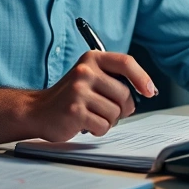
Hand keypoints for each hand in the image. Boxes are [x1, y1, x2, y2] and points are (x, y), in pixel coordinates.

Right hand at [25, 51, 156, 140]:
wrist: (38, 111)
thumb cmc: (70, 96)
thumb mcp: (90, 76)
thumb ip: (114, 78)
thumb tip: (147, 89)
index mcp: (91, 59)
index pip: (126, 62)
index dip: (142, 77)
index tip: (150, 91)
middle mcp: (85, 71)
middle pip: (125, 94)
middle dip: (123, 108)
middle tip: (108, 109)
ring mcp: (79, 91)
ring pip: (116, 112)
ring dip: (109, 120)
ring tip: (92, 115)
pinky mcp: (75, 111)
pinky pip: (104, 126)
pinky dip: (99, 129)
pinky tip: (85, 123)